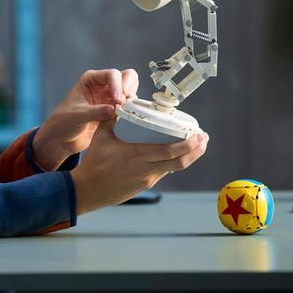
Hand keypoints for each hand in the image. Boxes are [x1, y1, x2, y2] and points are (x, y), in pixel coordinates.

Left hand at [31, 68, 138, 170]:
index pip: (112, 74)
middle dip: (129, 88)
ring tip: (125, 111)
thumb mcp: (78, 115)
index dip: (118, 85)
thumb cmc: (63, 122)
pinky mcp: (113, 111)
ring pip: (129, 91)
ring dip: (131, 99)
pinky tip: (125, 117)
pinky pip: (128, 106)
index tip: (118, 100)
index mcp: (91, 80)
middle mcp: (102, 86)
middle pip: (126, 77)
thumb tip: (114, 109)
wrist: (61, 139)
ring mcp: (109, 98)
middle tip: (126, 103)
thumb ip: (96, 112)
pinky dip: (131, 110)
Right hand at [70, 120, 209, 212]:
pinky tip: (176, 155)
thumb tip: (118, 103)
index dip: (189, 145)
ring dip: (188, 157)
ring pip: (174, 169)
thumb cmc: (93, 163)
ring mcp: (147, 179)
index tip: (199, 135)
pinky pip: (164, 172)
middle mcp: (147, 170)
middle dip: (196, 150)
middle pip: (180, 163)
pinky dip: (174, 163)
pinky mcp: (145, 185)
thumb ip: (112, 118)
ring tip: (196, 146)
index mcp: (138, 156)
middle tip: (204, 139)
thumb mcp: (101, 137)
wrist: (87, 190)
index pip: (171, 152)